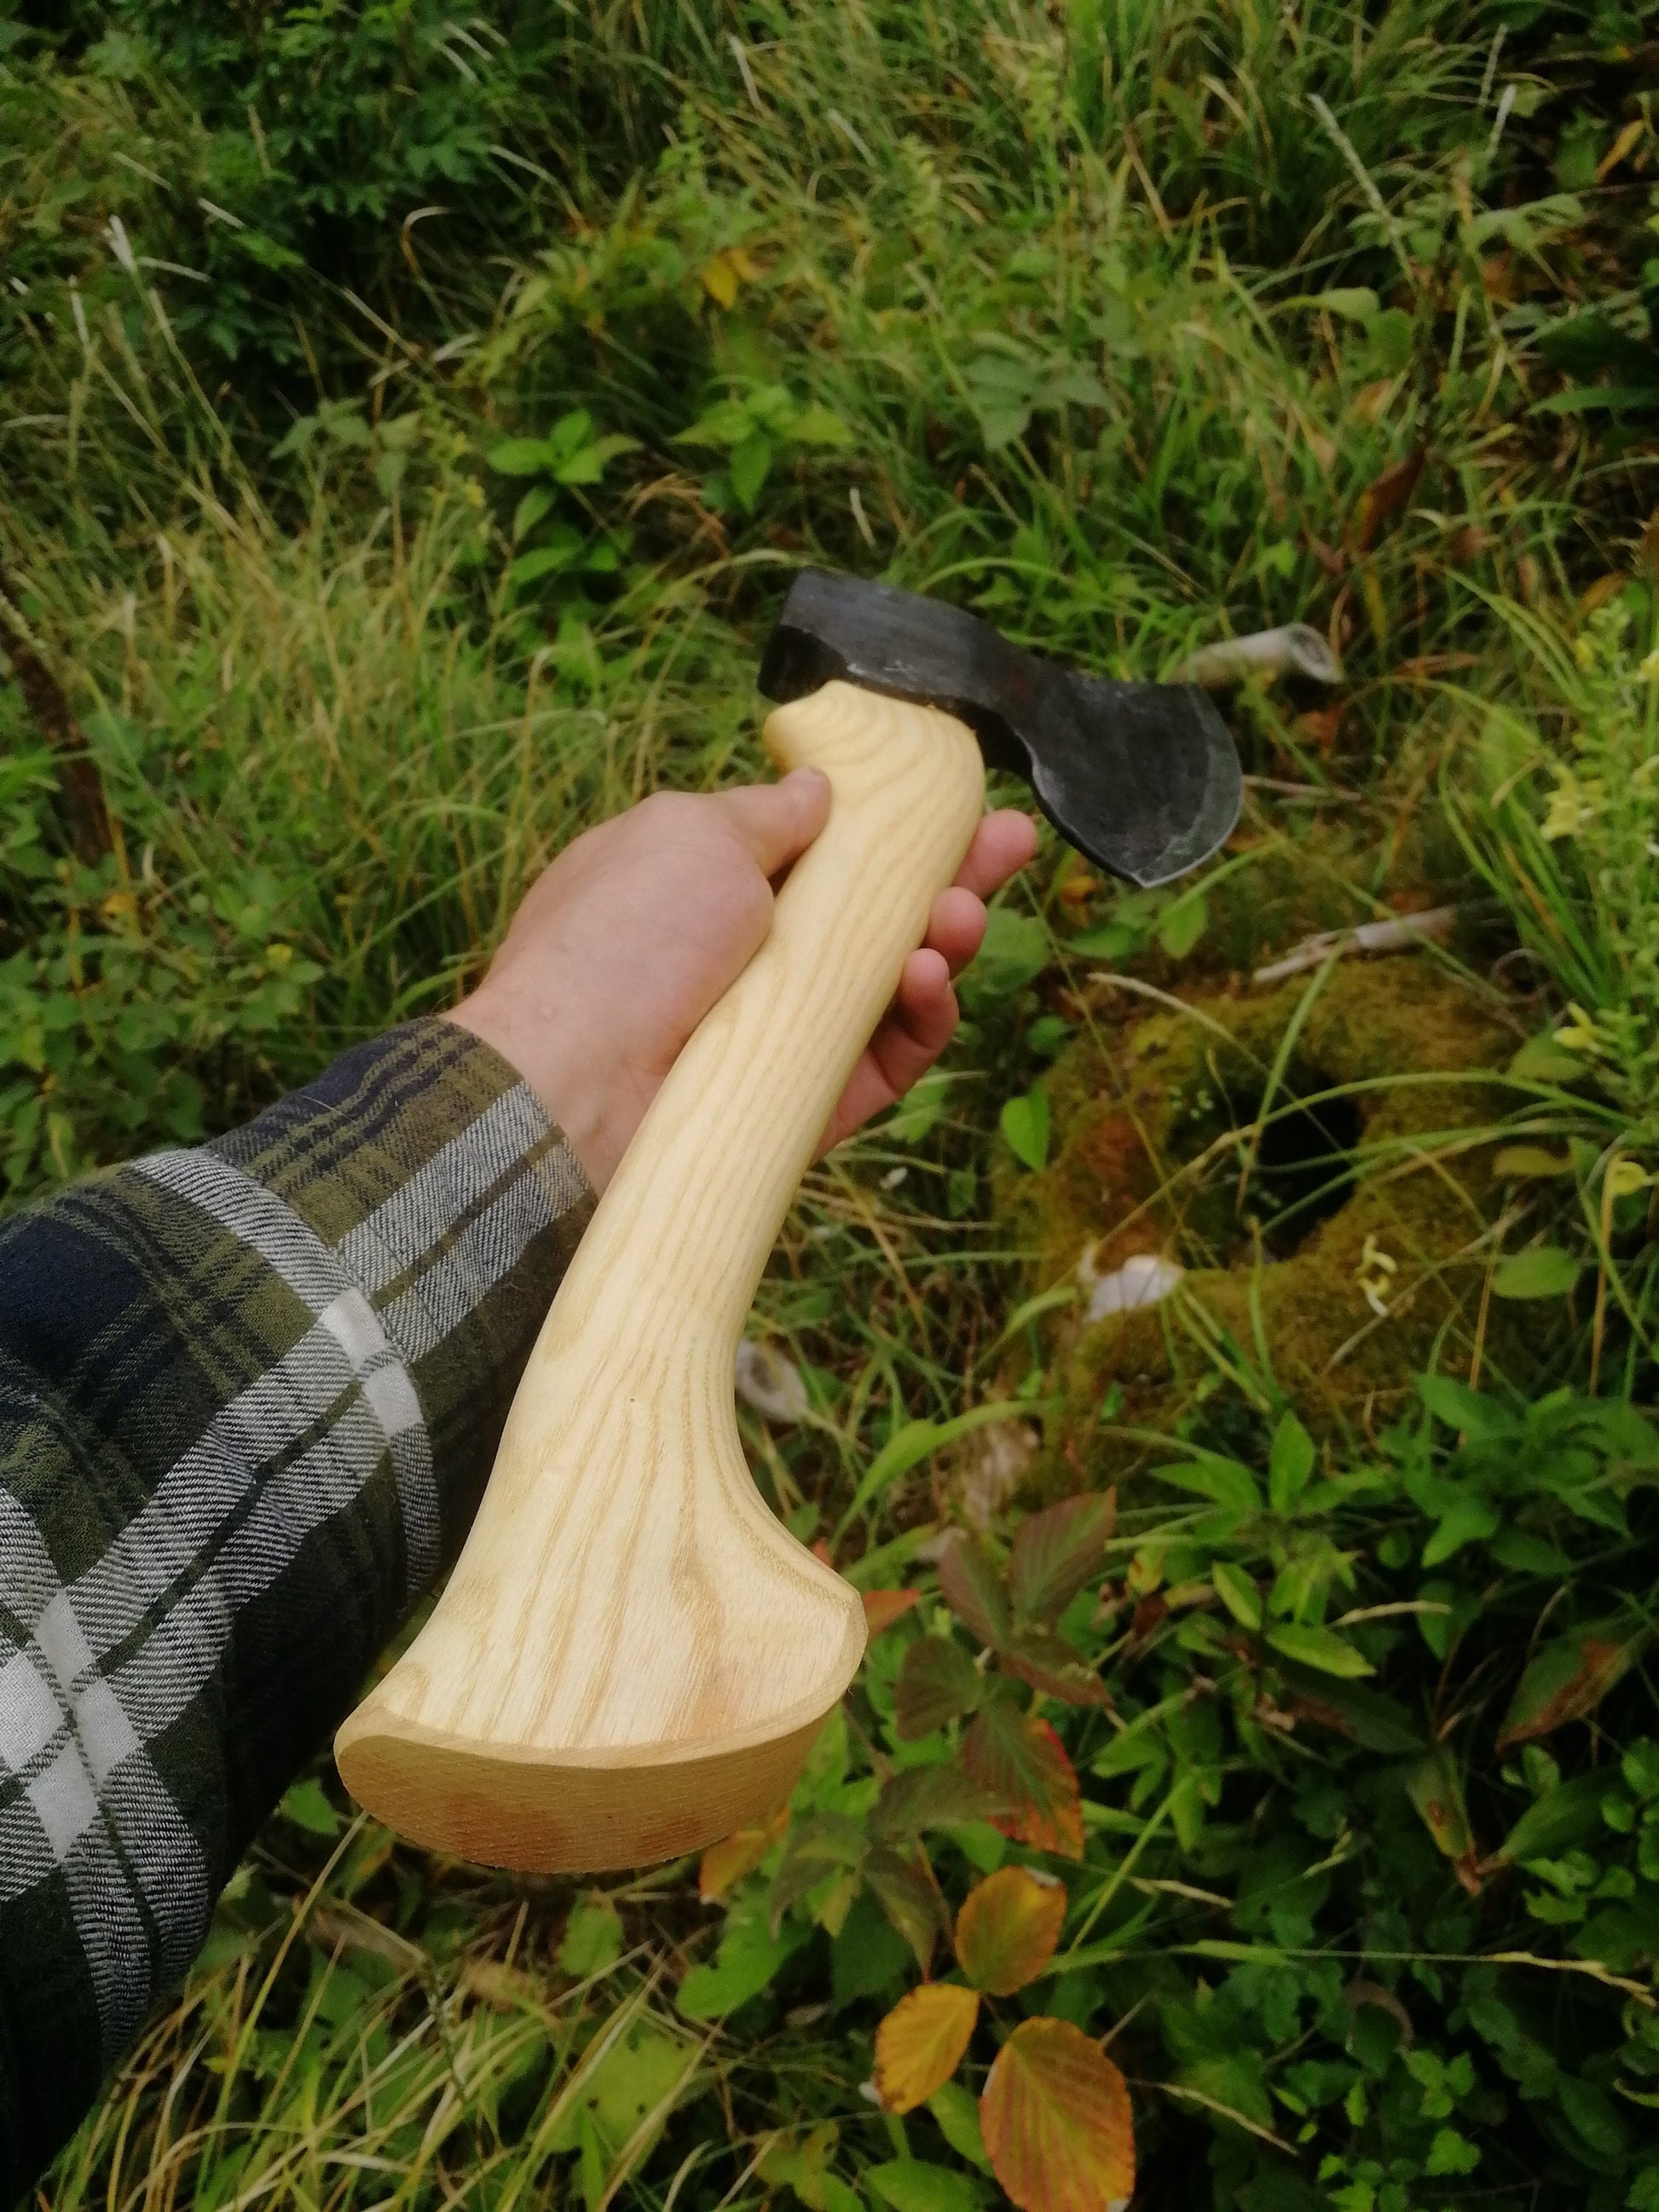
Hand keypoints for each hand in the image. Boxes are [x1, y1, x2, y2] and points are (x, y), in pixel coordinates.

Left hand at [447, 769, 1036, 1187]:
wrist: (573, 1078)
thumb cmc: (621, 940)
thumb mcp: (691, 833)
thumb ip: (768, 814)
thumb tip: (820, 791)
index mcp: (718, 883)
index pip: (829, 852)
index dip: (895, 825)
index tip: (959, 800)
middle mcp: (754, 957)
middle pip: (877, 916)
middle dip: (952, 874)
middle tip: (1011, 844)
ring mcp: (783, 1033)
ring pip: (894, 987)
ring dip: (944, 941)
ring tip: (962, 916)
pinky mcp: (809, 1103)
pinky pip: (888, 1060)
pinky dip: (922, 1018)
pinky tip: (932, 976)